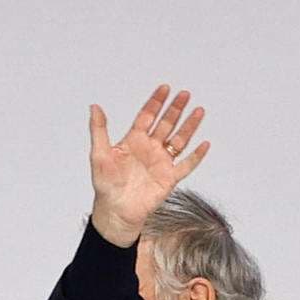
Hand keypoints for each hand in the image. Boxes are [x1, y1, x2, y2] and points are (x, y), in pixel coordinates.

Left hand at [87, 85, 210, 246]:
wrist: (115, 211)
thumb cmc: (105, 185)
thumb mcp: (99, 155)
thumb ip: (99, 130)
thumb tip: (94, 107)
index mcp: (134, 141)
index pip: (147, 116)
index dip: (156, 102)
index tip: (165, 88)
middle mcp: (150, 149)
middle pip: (166, 124)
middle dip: (175, 109)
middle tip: (185, 94)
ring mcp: (161, 162)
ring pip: (179, 140)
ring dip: (189, 126)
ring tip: (198, 110)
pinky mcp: (169, 178)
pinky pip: (186, 165)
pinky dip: (196, 155)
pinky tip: (204, 144)